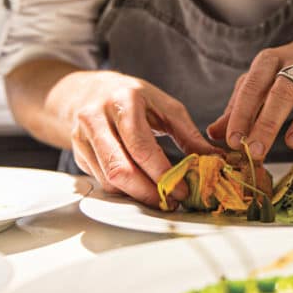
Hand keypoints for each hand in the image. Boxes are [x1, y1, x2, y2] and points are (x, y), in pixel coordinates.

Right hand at [69, 71, 216, 206]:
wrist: (89, 91)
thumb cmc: (132, 97)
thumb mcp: (164, 105)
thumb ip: (188, 134)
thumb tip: (215, 159)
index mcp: (123, 101)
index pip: (141, 147)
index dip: (162, 174)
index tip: (182, 189)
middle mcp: (96, 118)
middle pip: (120, 169)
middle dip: (148, 192)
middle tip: (170, 201)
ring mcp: (82, 136)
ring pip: (108, 180)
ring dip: (136, 195)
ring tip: (160, 197)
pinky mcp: (77, 153)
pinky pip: (101, 181)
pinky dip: (123, 190)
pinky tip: (140, 188)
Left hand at [207, 33, 292, 159]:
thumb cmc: (288, 72)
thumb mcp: (262, 84)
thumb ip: (239, 107)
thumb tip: (213, 134)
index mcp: (270, 60)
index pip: (253, 86)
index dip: (241, 113)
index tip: (234, 141)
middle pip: (283, 89)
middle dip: (268, 122)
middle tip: (257, 150)